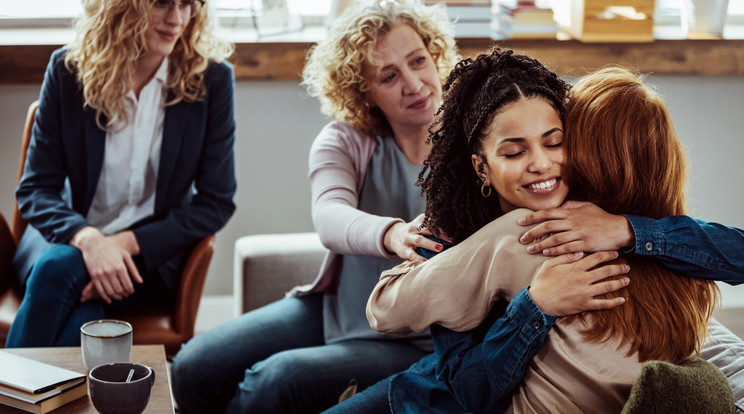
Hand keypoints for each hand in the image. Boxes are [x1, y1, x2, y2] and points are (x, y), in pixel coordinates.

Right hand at [70, 227, 142, 303]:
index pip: (127, 285)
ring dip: (116, 297)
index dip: (130, 291)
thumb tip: (140, 282)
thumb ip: (133, 270)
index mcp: (120, 267)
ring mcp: (101, 275)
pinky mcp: (93, 276)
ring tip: (119, 296)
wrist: (94, 244)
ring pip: (110, 292)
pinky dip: (105, 297)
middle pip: (119, 290)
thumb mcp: (126, 256)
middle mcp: (110, 272)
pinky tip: (109, 299)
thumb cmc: (112, 249)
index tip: (131, 291)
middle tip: (126, 295)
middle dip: (124, 294)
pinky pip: (100, 290)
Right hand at [383, 214, 449, 261]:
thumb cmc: (415, 232)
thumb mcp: (421, 225)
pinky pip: (412, 254)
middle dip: (438, 234)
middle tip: (450, 240)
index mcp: (420, 221)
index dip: (442, 226)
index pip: (432, 221)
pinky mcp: (404, 250)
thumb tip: (453, 231)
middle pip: (426, 229)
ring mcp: (408, 239)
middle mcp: (413, 228)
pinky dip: (419, 258)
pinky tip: (426, 261)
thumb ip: (433, 226)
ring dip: (430, 244)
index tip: (453, 232)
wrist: (394, 236)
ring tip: (440, 248)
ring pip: (419, 240)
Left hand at [518, 201, 634, 254]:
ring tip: (530, 249)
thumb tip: (558, 207)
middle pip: (547, 226)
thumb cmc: (602, 218)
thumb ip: (571, 206)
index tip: (520, 222)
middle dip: (532, 233)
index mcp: (571, 212)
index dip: (532, 217)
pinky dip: (554, 251)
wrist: (620, 229)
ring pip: (555, 239)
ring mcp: (579, 233)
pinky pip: (566, 248)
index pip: (547, 213)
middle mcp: (573, 222)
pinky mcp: (585, 245)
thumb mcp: (587, 206)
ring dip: (540, 244)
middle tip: (522, 239)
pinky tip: (545, 253)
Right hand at [528, 251, 629, 315]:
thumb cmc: (542, 282)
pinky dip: (614, 302)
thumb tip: (580, 252)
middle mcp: (583, 279)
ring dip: (619, 282)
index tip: (615, 253)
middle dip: (618, 268)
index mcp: (575, 267)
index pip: (596, 258)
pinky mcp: (585, 304)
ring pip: (608, 286)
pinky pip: (603, 304)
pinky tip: (622, 300)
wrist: (538, 302)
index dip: (607, 254)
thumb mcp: (550, 264)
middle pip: (606, 271)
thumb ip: (565, 257)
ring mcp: (585, 292)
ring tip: (627, 280)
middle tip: (626, 266)